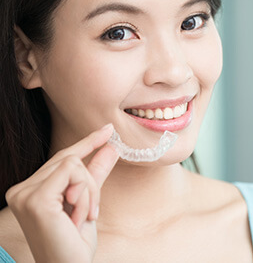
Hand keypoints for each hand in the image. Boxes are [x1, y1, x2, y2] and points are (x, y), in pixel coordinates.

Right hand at [5, 124, 118, 262]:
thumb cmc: (74, 242)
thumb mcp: (88, 201)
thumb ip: (96, 172)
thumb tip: (111, 146)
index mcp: (30, 189)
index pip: (62, 158)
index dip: (87, 142)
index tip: (107, 129)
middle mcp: (21, 189)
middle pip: (70, 159)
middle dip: (90, 182)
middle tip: (92, 211)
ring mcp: (25, 193)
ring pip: (73, 163)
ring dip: (89, 191)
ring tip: (83, 217)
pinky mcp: (36, 199)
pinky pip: (72, 172)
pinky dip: (85, 194)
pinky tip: (78, 217)